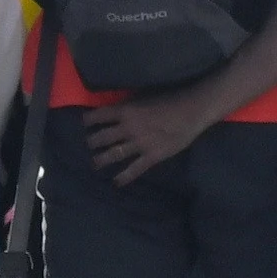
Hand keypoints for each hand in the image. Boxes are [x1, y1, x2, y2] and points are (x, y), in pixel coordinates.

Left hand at [80, 82, 232, 185]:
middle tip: (89, 145)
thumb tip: (116, 108)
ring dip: (101, 160)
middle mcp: (128, 128)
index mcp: (126, 111)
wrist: (192, 110)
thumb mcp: (145, 95)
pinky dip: (124, 177)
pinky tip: (116, 182)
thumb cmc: (170, 98)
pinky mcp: (151, 156)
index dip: (89, 120)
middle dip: (92, 142)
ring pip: (114, 154)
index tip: (85, 123)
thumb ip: (129, 104)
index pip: (99, 116)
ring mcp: (139, 144)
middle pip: (102, 137)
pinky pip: (134, 169)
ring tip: (95, 163)